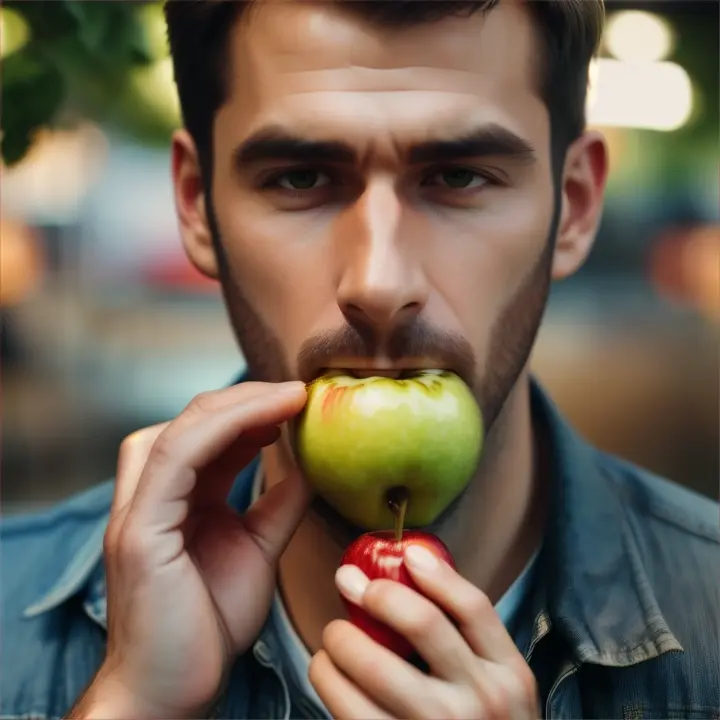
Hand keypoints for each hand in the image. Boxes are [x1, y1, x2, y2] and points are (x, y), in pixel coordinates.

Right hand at [70, 381, 309, 718]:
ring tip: (284, 399)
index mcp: (175, 500)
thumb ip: (278, 507)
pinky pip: (174, 460)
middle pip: (189, 422)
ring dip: (233, 406)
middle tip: (294, 393)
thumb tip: (309, 468)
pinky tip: (263, 422)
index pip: (206, 436)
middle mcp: (150, 497)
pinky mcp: (137, 531)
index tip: (296, 403)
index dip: (250, 412)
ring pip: (178, 431)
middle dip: (244, 399)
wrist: (170, 692)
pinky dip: (218, 431)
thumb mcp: (257, 551)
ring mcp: (137, 512)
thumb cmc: (207, 626)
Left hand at [309, 545, 538, 718]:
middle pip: (421, 624)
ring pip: (373, 669)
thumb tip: (414, 565)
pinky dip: (328, 685)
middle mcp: (478, 702)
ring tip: (332, 638)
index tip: (405, 554)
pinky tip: (328, 675)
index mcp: (507, 674)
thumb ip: (467, 635)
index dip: (436, 573)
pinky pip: (350, 712)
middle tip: (348, 584)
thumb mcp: (499, 681)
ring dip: (339, 642)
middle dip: (374, 595)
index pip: (473, 607)